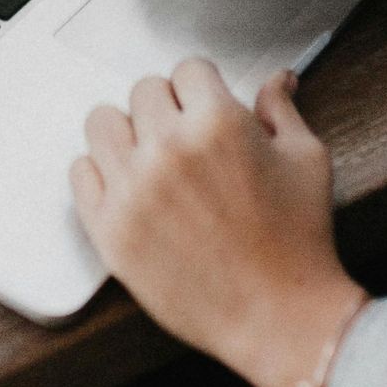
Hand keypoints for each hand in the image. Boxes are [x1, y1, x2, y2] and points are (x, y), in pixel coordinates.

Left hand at [71, 60, 366, 386]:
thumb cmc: (298, 242)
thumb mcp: (306, 160)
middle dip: (168, 108)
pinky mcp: (109, 229)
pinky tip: (129, 186)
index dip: (202, 87)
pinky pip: (80, 172)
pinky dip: (101, 173)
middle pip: (143, 91)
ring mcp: (132, 189)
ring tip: (150, 156)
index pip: (188, 68)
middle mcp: (168, 149)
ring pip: (102, 122)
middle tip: (185, 137)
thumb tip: (278, 79)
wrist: (279, 318)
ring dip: (127, 133)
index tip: (205, 105)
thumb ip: (281, 110)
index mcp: (217, 123)